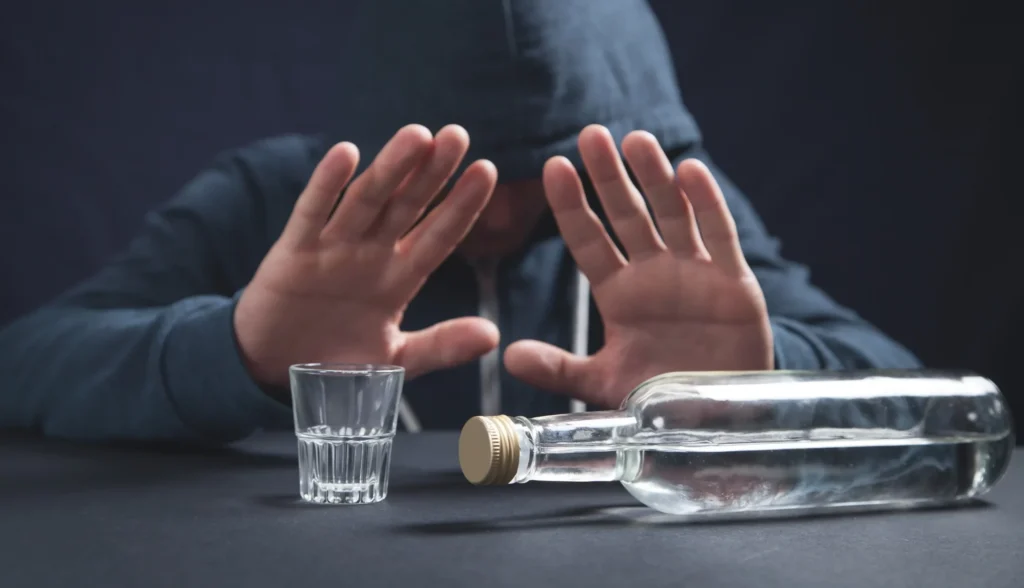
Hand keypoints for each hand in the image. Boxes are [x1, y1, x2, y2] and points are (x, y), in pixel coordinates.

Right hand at [235, 124, 499, 388]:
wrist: (274, 374)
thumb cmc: (337, 363)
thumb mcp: (396, 360)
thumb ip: (442, 346)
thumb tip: (494, 335)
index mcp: (398, 278)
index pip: (438, 236)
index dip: (461, 205)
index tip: (488, 171)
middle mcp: (369, 255)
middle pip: (406, 206)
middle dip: (431, 172)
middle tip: (457, 135)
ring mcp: (332, 250)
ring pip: (366, 201)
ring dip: (390, 168)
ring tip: (417, 135)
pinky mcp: (293, 254)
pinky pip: (312, 214)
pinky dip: (327, 185)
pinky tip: (346, 153)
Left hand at [504, 125, 772, 407]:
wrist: (718, 422)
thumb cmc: (661, 399)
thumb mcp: (603, 385)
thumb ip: (558, 369)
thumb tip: (508, 354)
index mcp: (619, 294)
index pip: (588, 240)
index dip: (572, 205)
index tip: (552, 167)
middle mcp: (653, 275)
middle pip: (627, 215)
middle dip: (609, 176)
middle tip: (590, 134)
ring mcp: (694, 274)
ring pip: (671, 214)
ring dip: (655, 177)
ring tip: (635, 139)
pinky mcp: (734, 283)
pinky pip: (719, 235)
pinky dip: (707, 204)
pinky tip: (690, 170)